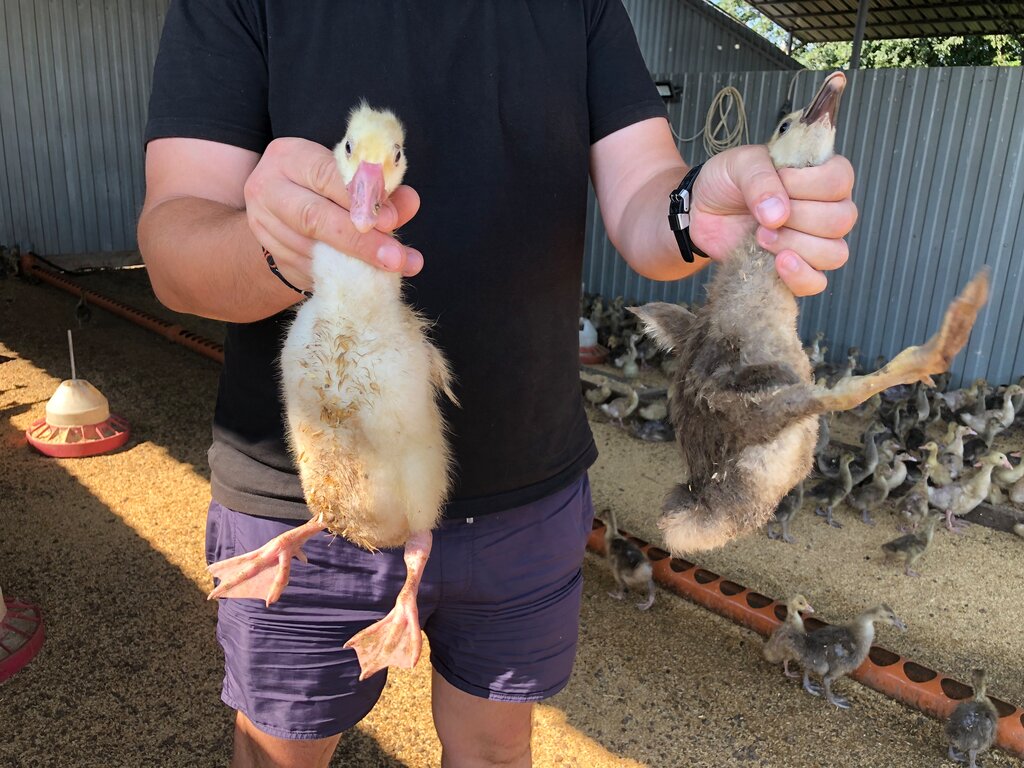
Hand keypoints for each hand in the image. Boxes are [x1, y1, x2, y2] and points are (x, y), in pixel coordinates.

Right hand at [243, 137, 422, 290]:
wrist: (283, 213)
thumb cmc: (325, 187)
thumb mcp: (348, 177)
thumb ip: (379, 188)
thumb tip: (409, 202)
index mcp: (289, 157)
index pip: (325, 175)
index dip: (359, 198)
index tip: (391, 220)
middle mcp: (269, 189)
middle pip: (314, 217)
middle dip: (360, 240)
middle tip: (396, 258)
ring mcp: (265, 226)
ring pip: (313, 251)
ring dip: (359, 265)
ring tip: (394, 270)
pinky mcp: (274, 257)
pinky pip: (311, 271)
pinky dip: (344, 276)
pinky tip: (370, 280)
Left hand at [689, 145, 856, 295]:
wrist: (703, 211)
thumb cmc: (729, 181)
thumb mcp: (741, 164)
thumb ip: (761, 180)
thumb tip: (778, 215)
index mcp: (822, 175)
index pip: (840, 181)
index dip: (809, 184)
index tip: (780, 179)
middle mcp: (828, 209)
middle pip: (841, 220)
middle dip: (799, 218)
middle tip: (764, 217)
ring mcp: (816, 242)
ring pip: (835, 253)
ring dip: (797, 245)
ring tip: (761, 237)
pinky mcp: (798, 269)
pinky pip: (816, 283)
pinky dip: (800, 277)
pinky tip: (778, 264)